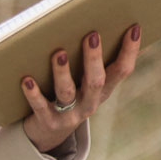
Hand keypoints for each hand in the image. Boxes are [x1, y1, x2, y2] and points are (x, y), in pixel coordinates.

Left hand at [20, 24, 141, 152]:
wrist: (49, 132)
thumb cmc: (70, 93)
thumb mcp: (86, 82)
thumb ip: (94, 61)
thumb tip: (102, 27)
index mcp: (103, 90)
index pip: (122, 71)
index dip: (130, 51)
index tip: (133, 28)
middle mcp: (89, 104)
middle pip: (95, 81)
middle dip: (94, 58)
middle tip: (92, 35)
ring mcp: (69, 115)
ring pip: (66, 93)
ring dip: (63, 73)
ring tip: (59, 53)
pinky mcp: (48, 122)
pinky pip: (40, 107)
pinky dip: (34, 93)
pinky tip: (27, 80)